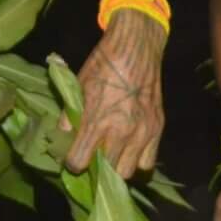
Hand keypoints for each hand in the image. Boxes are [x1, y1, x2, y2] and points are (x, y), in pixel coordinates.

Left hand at [66, 12, 164, 176]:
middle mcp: (121, 132)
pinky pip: (147, 161)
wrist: (135, 49)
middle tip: (94, 157)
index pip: (79, 162)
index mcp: (97, 121)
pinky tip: (129, 149)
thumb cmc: (103, 65)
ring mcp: (142, 132)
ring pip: (127, 172)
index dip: (73, 163)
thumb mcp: (79, 87)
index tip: (73, 158)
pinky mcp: (157, 129)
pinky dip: (137, 160)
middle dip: (96, 168)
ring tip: (112, 154)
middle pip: (105, 172)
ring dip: (116, 166)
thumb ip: (70, 115)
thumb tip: (63, 137)